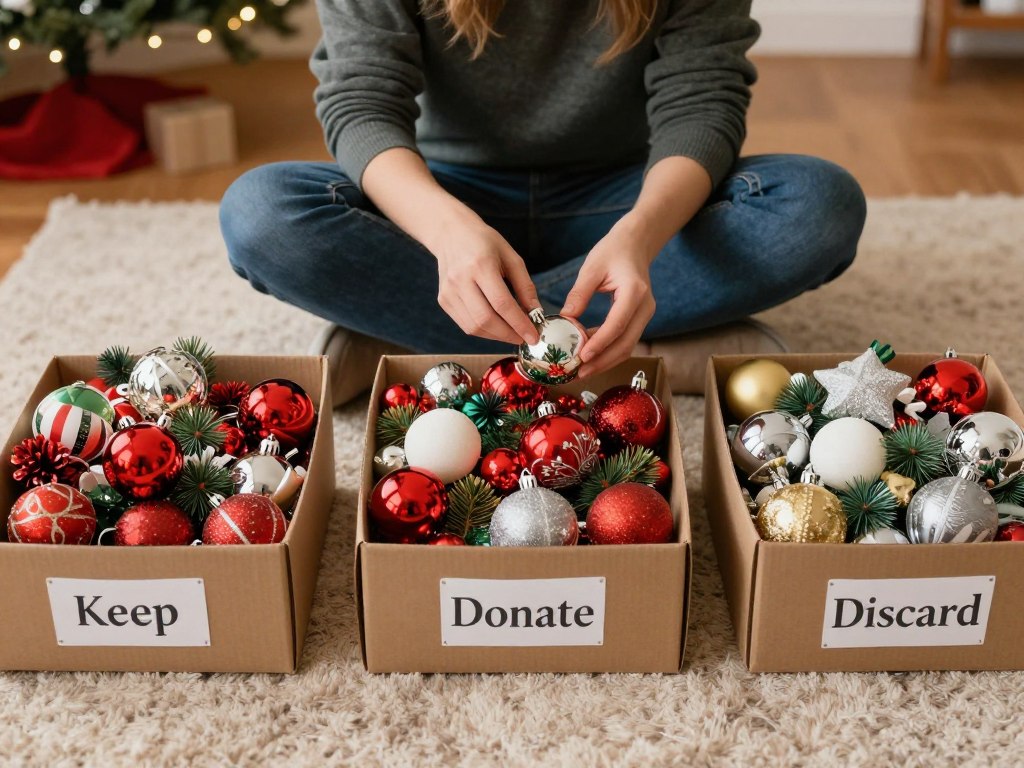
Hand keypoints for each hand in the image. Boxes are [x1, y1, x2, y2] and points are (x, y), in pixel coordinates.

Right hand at [426, 207, 539, 344]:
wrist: (451, 233)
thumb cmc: (484, 243)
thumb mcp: (511, 257)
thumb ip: (525, 286)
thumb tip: (537, 313)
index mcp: (480, 265)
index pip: (502, 304)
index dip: (519, 324)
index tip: (533, 336)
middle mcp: (461, 280)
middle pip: (486, 320)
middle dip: (508, 334)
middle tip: (524, 337)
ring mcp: (449, 292)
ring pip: (474, 327)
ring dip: (496, 336)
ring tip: (512, 332)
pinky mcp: (443, 300)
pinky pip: (465, 325)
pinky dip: (483, 331)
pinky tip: (496, 326)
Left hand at [560, 216, 656, 377]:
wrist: (636, 244)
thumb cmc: (613, 251)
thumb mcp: (592, 267)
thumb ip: (579, 293)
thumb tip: (565, 319)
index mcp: (634, 292)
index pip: (617, 325)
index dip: (600, 343)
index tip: (583, 357)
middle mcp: (645, 307)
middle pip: (626, 343)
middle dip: (603, 361)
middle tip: (579, 372)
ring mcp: (645, 315)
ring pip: (627, 346)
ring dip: (606, 360)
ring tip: (582, 369)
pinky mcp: (639, 319)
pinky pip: (625, 340)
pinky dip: (609, 350)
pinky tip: (589, 354)